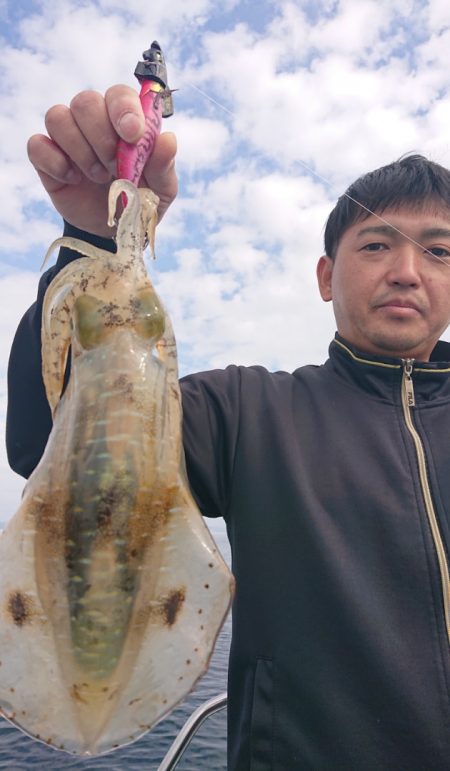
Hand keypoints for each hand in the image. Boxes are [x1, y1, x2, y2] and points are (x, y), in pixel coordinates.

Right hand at [27, 85, 177, 237]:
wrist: (114, 232)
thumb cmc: (139, 201)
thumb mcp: (161, 190)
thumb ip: (163, 165)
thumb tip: (168, 139)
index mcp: (124, 121)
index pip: (118, 94)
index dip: (123, 109)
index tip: (132, 135)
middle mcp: (93, 122)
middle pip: (85, 101)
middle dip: (101, 137)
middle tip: (114, 167)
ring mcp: (67, 138)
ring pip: (58, 117)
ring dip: (80, 149)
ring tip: (98, 176)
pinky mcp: (46, 158)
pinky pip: (36, 145)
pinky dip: (54, 162)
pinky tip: (73, 179)